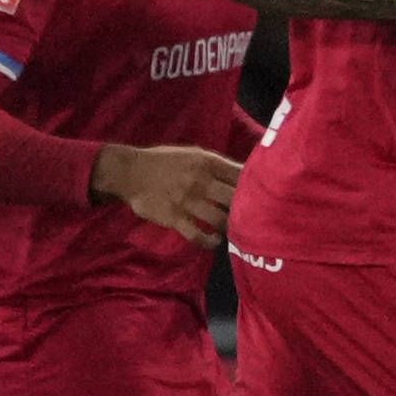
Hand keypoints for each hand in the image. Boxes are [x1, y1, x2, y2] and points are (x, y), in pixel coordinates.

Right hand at [96, 140, 242, 247]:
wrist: (130, 172)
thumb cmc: (165, 162)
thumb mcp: (193, 155)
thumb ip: (217, 165)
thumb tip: (246, 174)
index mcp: (207, 162)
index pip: (241, 174)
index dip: (256, 186)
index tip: (264, 196)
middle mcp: (200, 180)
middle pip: (235, 198)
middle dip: (248, 210)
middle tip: (253, 220)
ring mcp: (187, 200)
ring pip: (220, 219)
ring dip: (230, 228)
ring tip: (234, 232)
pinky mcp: (174, 217)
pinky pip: (197, 234)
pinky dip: (209, 241)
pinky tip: (214, 241)